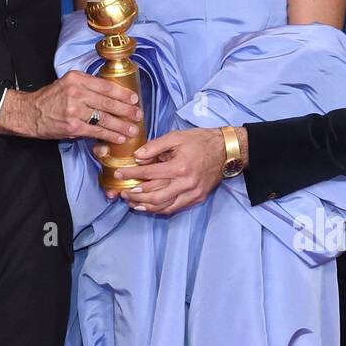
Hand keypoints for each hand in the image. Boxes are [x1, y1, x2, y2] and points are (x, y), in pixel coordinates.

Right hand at [0, 71, 141, 143]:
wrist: (29, 113)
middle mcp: (76, 92)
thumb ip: (87, 86)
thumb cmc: (50, 98)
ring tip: (133, 129)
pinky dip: (109, 136)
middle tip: (138, 114)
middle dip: (127, 110)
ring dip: (122, 125)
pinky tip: (118, 138)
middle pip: (109, 102)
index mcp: (77, 79)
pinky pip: (96, 132)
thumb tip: (111, 95)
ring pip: (105, 118)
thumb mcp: (67, 83)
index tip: (134, 98)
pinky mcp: (73, 127)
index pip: (106, 86)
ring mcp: (75, 110)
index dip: (123, 93)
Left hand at [94, 127, 226, 215]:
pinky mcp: (197, 198)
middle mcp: (186, 184)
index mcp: (180, 166)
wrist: (227, 151)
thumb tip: (137, 156)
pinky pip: (175, 208)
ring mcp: (193, 194)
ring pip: (165, 206)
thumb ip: (155, 146)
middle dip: (136, 196)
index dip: (131, 174)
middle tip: (122, 193)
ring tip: (132, 203)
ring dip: (146, 206)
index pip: (149, 173)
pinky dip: (160, 209)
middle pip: (155, 196)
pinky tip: (149, 206)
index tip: (118, 174)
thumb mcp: (177, 136)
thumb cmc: (201, 141)